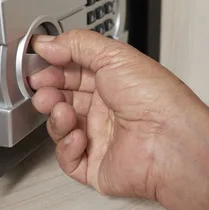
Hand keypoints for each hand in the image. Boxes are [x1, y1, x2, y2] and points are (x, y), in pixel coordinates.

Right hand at [30, 30, 208, 209]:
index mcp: (113, 82)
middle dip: (48, 91)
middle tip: (42, 87)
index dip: (54, 67)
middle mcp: (106, 109)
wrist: (171, 142)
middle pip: (64, 98)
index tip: (37, 61)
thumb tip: (48, 43)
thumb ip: (77, 45)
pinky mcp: (96, 166)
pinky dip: (66, 147)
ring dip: (55, 116)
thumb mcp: (114, 56)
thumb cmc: (156, 100)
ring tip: (61, 110)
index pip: (74, 72)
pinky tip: (77, 136)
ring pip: (61, 127)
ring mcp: (100, 138)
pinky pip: (68, 159)